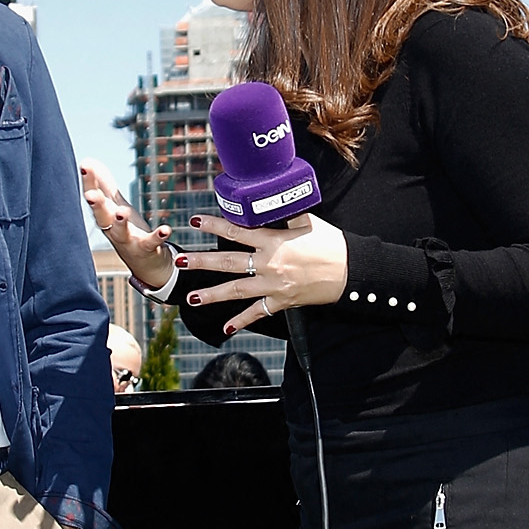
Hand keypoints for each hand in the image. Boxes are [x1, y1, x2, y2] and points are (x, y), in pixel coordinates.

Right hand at [80, 160, 174, 292]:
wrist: (146, 266)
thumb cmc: (128, 230)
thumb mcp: (115, 205)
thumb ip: (103, 184)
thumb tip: (87, 161)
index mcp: (105, 216)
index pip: (94, 197)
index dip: (89, 182)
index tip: (84, 166)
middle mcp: (113, 230)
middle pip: (101, 217)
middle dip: (96, 205)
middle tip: (90, 195)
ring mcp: (129, 241)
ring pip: (121, 232)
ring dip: (120, 222)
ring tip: (122, 211)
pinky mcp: (147, 249)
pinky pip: (152, 243)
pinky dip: (158, 236)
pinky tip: (166, 229)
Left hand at [188, 211, 348, 335]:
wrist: (349, 272)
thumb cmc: (331, 244)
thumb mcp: (308, 222)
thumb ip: (286, 214)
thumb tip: (272, 200)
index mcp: (274, 241)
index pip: (237, 231)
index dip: (215, 224)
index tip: (196, 221)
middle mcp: (269, 264)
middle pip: (228, 262)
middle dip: (201, 262)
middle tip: (179, 261)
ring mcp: (273, 286)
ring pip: (237, 291)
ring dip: (212, 294)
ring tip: (191, 297)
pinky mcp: (281, 302)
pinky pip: (258, 313)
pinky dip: (242, 321)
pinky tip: (226, 328)